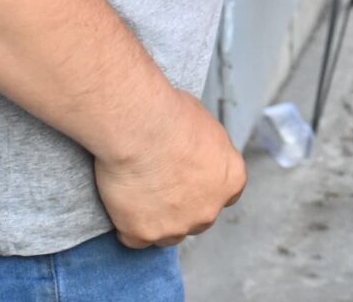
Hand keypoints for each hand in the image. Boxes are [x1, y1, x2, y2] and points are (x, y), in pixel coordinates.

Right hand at [94, 90, 247, 246]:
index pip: (224, 194)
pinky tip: (121, 201)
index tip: (188, 177)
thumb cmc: (171, 115)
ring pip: (167, 233)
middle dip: (182, 205)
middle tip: (159, 182)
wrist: (139, 127)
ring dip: (156, 219)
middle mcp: (209, 209)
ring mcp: (176, 226)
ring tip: (137, 192)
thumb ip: (206, 151)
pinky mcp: (143, 234)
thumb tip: (196, 153)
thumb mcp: (205, 125)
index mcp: (231, 180)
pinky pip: (134, 237)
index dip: (204, 187)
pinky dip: (127, 224)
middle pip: (197, 217)